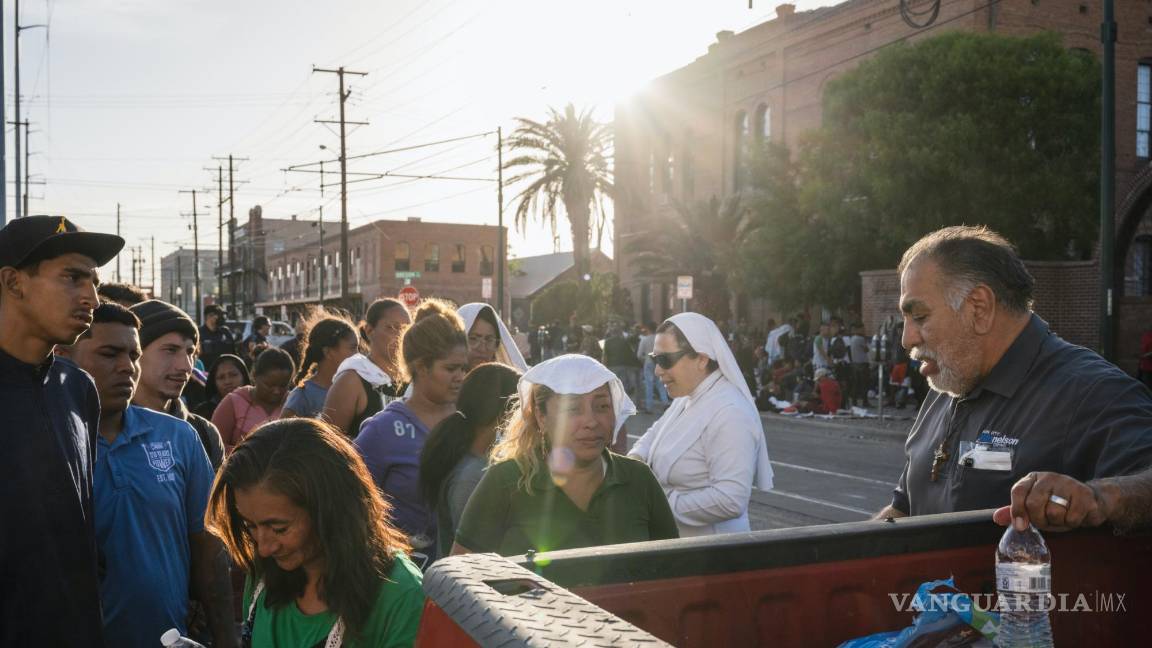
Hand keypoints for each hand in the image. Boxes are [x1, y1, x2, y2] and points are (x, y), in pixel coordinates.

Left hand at [992, 471, 1106, 531]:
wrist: (1092, 501)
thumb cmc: (1059, 505)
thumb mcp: (1035, 507)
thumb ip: (1017, 511)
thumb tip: (996, 518)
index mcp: (1033, 478)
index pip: (1018, 491)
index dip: (1017, 510)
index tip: (1020, 526)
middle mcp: (1049, 477)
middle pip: (1033, 504)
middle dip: (1039, 520)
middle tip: (1047, 520)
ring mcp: (1068, 483)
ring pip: (1053, 513)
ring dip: (1057, 523)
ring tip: (1063, 516)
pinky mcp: (1084, 494)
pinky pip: (1071, 518)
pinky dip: (1072, 523)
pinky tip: (1076, 516)